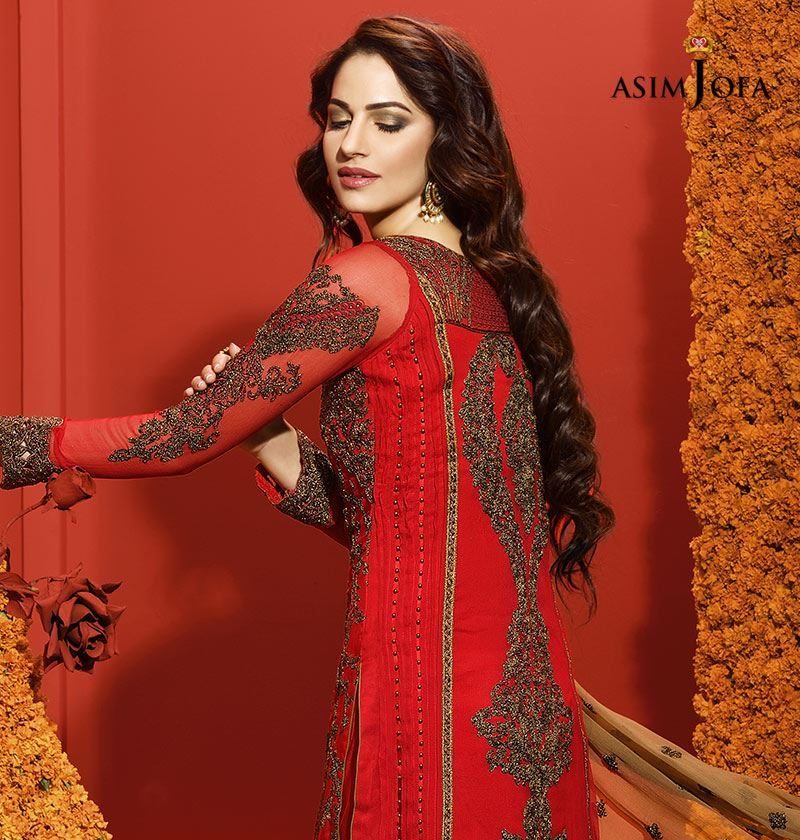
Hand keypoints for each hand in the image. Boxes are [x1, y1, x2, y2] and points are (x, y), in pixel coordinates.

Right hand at [184, 341, 287, 455]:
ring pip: (199, 382)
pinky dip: (189, 394)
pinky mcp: (208, 410)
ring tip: (203, 387)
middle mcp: (226, 383)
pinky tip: (190, 395)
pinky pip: (194, 399)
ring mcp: (216, 396)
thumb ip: (247, 363)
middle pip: (209, 370)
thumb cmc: (269, 410)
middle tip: (212, 379)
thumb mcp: (262, 384)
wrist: (267, 437)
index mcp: (239, 374)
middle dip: (207, 371)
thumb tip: (232, 345)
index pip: (224, 360)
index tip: (220, 368)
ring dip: (197, 381)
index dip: (219, 360)